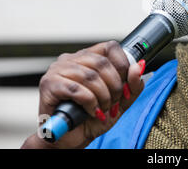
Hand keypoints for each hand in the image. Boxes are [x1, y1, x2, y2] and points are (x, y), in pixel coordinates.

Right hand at [21, 40, 144, 148]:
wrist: (69, 140)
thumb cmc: (91, 118)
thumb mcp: (120, 102)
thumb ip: (132, 85)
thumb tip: (138, 66)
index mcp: (88, 57)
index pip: (110, 47)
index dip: (123, 65)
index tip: (126, 85)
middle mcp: (71, 59)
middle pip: (102, 63)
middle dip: (114, 86)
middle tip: (114, 103)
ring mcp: (58, 70)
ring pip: (90, 76)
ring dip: (103, 97)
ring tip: (104, 109)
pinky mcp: (49, 84)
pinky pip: (76, 89)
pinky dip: (90, 102)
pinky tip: (92, 111)